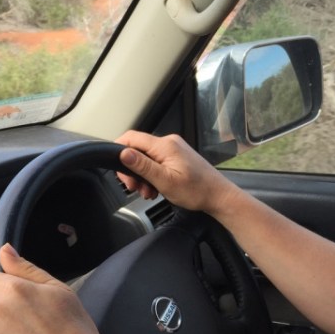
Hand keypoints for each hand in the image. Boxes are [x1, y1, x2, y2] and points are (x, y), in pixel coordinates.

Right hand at [115, 131, 239, 215]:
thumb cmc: (197, 191)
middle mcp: (169, 143)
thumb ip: (142, 166)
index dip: (119, 150)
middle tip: (135, 187)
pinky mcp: (177, 157)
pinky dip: (152, 175)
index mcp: (165, 145)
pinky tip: (156, 188)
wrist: (218, 196)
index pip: (132, 137)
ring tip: (149, 192)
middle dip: (132, 170)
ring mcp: (174, 149)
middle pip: (138, 149)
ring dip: (142, 176)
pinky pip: (156, 162)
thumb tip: (123, 153)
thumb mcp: (165, 181)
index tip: (116, 168)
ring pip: (146, 158)